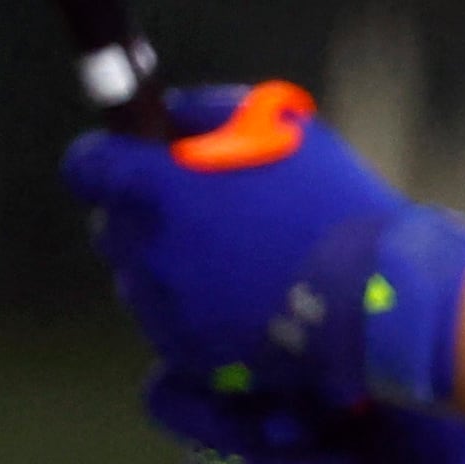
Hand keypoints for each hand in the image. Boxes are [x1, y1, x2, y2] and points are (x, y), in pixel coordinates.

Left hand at [62, 83, 464, 410]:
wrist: (378, 297)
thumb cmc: (335, 204)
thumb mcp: (283, 128)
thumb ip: (211, 112)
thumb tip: (172, 115)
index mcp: (155, 188)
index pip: (86, 166)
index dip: (108, 159)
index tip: (136, 161)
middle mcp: (144, 248)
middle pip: (113, 225)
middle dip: (149, 217)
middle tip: (207, 216)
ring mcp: (162, 306)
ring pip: (141, 278)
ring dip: (173, 266)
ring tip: (239, 264)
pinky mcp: (185, 351)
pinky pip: (170, 324)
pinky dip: (197, 312)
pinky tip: (247, 301)